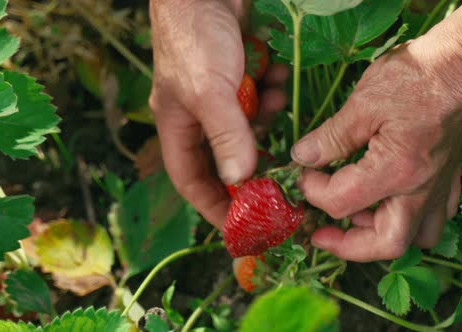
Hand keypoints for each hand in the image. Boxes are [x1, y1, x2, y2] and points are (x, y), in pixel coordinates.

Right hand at [149, 0, 286, 227]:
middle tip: (283, 171)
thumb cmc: (195, 37)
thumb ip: (227, 135)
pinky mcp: (242, 75)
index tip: (243, 224)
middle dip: (254, 161)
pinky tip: (278, 76)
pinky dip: (274, 92)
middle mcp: (199, 115)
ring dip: (269, 119)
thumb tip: (241, 179)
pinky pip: (262, 97)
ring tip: (277, 100)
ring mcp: (222, 95)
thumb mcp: (209, 91)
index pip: (193, 180)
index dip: (215, 205)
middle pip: (227, 156)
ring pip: (250, 126)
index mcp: (178, 126)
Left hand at [291, 35, 461, 261]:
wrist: (461, 64)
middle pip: (386, 244)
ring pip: (416, 238)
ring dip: (380, 234)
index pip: (341, 202)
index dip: (312, 191)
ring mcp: (439, 188)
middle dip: (347, 245)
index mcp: (395, 171)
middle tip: (320, 231)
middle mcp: (420, 190)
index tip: (303, 171)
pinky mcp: (448, 179)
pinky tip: (390, 201)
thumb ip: (330, 137)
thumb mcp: (362, 103)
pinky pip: (434, 218)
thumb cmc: (413, 77)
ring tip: (355, 213)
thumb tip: (301, 157)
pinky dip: (409, 220)